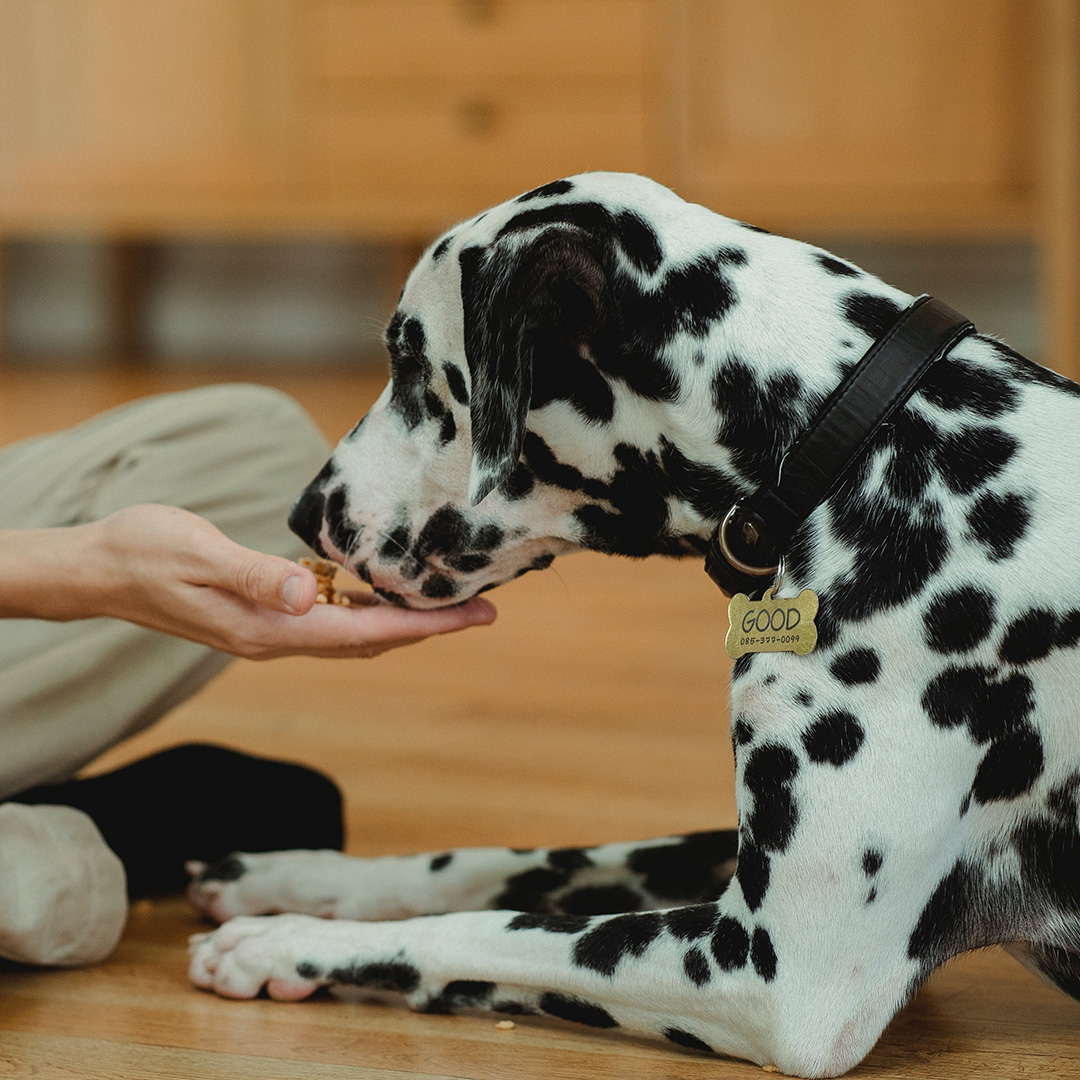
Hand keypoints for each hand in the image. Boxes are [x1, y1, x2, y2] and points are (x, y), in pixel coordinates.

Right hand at [0, 504, 495, 659]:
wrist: (101, 570)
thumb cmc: (146, 553)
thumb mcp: (200, 554)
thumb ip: (256, 576)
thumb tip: (309, 594)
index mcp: (270, 628)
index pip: (366, 632)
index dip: (425, 627)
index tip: (474, 618)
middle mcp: (277, 638)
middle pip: (371, 639)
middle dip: (429, 628)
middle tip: (483, 611)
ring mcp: (270, 632)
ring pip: (354, 634)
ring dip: (403, 621)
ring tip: (448, 604)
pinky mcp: (263, 616)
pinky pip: (331, 622)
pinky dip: (367, 610)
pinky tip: (382, 591)